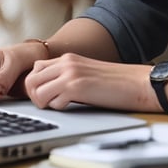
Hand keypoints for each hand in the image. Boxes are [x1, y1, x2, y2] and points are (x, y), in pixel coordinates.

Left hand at [24, 53, 152, 110]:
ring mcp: (70, 73)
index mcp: (68, 59)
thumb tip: (49, 91)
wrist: (137, 82)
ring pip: (35, 91)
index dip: (36, 85)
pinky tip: (73, 106)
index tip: (46, 96)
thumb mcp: (86, 74)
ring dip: (45, 103)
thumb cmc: (115, 83)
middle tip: (50, 104)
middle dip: (35, 96)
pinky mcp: (76, 86)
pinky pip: (52, 102)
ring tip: (61, 106)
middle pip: (30, 79)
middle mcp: (66, 63)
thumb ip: (67, 76)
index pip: (35, 68)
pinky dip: (59, 108)